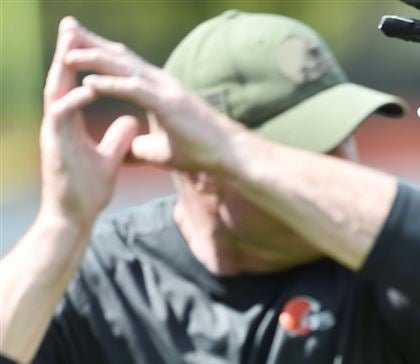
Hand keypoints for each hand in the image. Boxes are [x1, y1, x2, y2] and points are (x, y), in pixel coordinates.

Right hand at [37, 17, 139, 227]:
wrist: (74, 216)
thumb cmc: (87, 190)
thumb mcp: (109, 159)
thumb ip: (118, 139)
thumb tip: (131, 123)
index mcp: (70, 122)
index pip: (75, 83)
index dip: (81, 62)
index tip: (88, 39)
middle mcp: (59, 122)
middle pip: (61, 79)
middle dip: (67, 51)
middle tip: (71, 24)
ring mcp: (54, 132)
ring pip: (56, 91)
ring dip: (63, 67)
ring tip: (72, 43)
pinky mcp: (56, 145)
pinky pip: (63, 116)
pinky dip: (75, 100)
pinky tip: (87, 88)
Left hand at [61, 22, 244, 173]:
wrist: (230, 155)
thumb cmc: (203, 152)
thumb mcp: (164, 150)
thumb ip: (143, 146)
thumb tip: (126, 151)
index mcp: (160, 89)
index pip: (124, 65)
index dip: (100, 53)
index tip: (75, 45)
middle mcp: (161, 83)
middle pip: (120, 57)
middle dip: (91, 43)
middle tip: (65, 29)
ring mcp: (166, 90)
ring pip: (123, 68)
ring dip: (93, 59)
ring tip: (67, 54)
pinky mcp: (168, 103)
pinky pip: (133, 89)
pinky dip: (110, 84)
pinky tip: (88, 82)